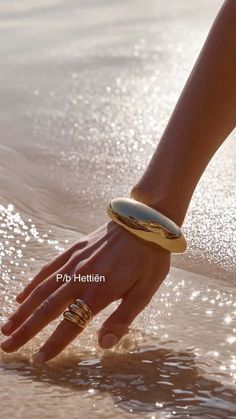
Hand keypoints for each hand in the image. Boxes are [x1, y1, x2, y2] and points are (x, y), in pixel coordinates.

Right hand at [1, 221, 169, 362]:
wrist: (144, 223)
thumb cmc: (148, 260)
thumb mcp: (145, 292)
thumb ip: (122, 319)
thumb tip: (103, 344)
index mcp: (99, 293)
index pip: (70, 325)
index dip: (53, 344)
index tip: (37, 359)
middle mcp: (80, 279)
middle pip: (47, 309)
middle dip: (26, 330)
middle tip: (7, 346)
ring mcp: (74, 262)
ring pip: (41, 290)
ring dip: (23, 310)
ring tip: (7, 326)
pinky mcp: (73, 250)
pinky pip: (48, 269)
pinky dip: (33, 284)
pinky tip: (22, 295)